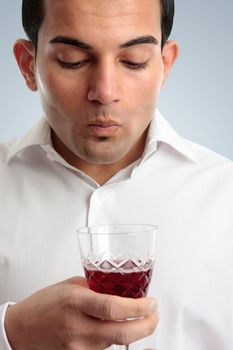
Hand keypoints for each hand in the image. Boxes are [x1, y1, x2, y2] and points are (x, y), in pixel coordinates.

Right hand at [4, 277, 158, 349]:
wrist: (22, 329)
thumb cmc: (45, 304)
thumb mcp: (71, 285)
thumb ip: (96, 288)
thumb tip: (121, 289)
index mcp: (75, 302)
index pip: (114, 308)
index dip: (138, 307)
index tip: (150, 302)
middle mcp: (77, 327)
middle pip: (122, 333)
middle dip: (147, 325)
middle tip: (155, 315)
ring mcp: (78, 347)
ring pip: (116, 342)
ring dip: (134, 331)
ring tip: (140, 318)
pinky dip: (117, 339)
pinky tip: (123, 330)